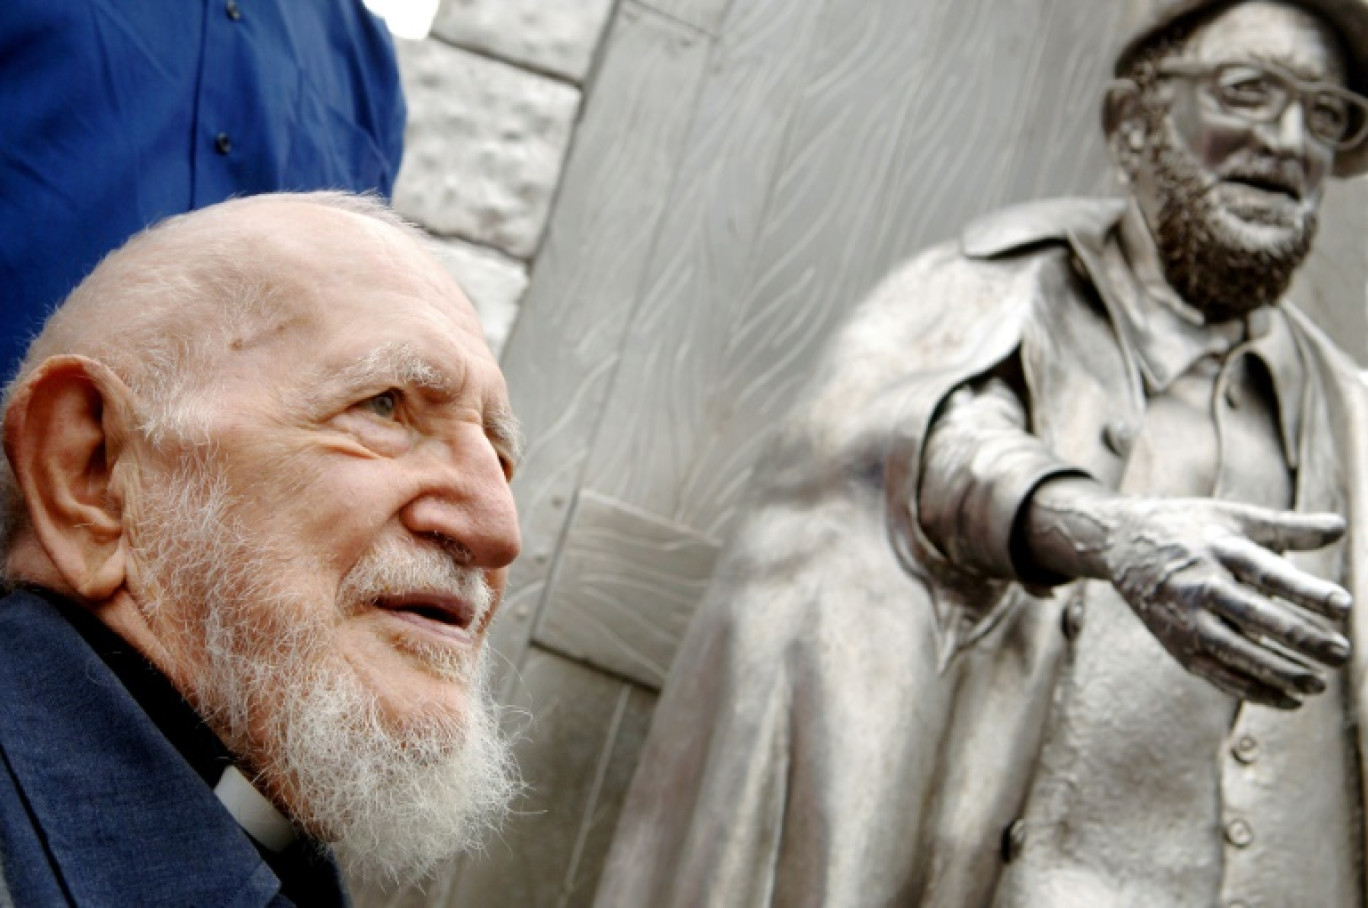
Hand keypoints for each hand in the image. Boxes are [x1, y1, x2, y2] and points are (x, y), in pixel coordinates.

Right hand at [1028, 482, 1349, 707]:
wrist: (1122, 543)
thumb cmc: (1191, 527)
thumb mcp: (1234, 517)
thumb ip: (1287, 528)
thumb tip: (1340, 527)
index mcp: (1217, 550)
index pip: (1267, 573)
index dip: (1305, 590)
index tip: (1344, 605)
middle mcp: (1199, 586)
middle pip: (1255, 616)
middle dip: (1301, 637)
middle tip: (1341, 652)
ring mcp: (1185, 619)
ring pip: (1236, 652)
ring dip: (1280, 671)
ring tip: (1319, 683)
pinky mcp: (1177, 645)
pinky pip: (1218, 674)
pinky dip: (1254, 690)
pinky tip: (1290, 700)